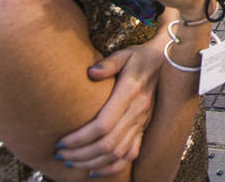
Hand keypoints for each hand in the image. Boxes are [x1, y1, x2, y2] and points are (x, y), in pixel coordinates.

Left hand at [54, 42, 161, 173]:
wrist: (164, 62)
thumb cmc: (137, 58)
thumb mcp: (124, 54)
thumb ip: (108, 64)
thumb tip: (91, 73)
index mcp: (130, 93)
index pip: (103, 125)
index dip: (80, 138)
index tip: (61, 142)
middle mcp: (138, 111)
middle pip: (108, 143)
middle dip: (80, 154)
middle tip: (59, 155)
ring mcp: (142, 122)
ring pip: (117, 153)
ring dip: (92, 162)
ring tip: (71, 162)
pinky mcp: (144, 128)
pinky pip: (130, 154)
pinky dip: (112, 167)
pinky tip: (95, 170)